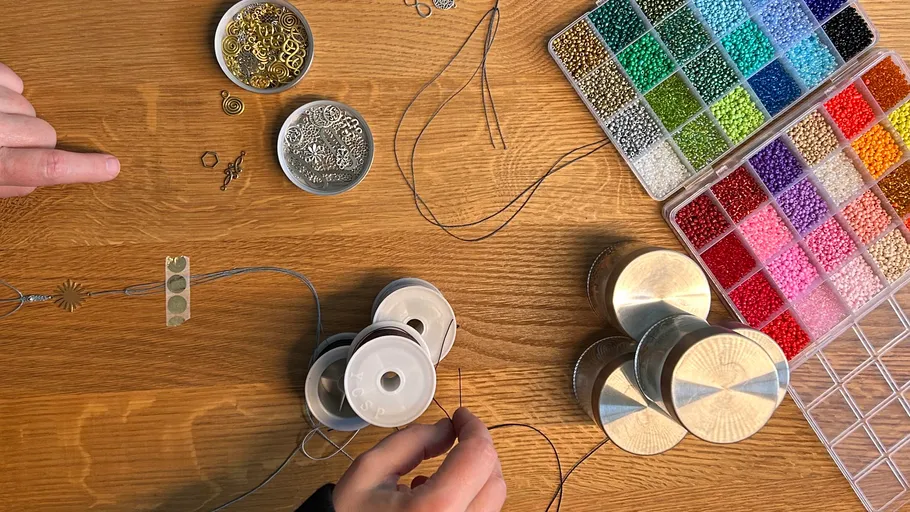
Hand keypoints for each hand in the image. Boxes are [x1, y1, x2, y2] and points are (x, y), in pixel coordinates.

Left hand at [0, 63, 118, 197]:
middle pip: (45, 134)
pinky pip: (13, 80)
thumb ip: (7, 182)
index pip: (48, 167)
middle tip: (11, 147)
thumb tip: (38, 178)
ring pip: (28, 107)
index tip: (111, 167)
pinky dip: (7, 90)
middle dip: (37, 142)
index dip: (84, 168)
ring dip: (18, 117)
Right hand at [334, 408, 505, 511]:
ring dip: (476, 474)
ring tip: (441, 468)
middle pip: (495, 480)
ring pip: (493, 500)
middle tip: (456, 435)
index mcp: (436, 509)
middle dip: (478, 450)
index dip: (473, 427)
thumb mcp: (370, 469)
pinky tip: (437, 493)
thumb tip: (448, 430)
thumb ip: (414, 441)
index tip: (461, 416)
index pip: (479, 456)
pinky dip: (469, 496)